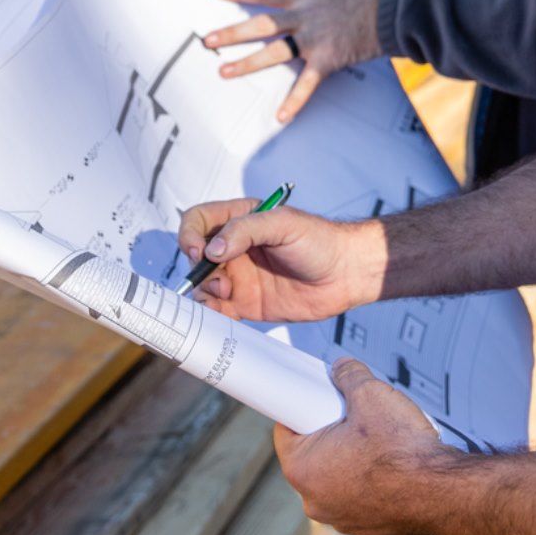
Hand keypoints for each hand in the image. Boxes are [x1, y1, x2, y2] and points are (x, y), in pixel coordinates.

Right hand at [177, 197, 384, 322]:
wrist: (345, 274)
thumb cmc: (319, 240)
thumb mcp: (283, 224)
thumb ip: (246, 230)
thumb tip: (212, 249)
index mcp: (241, 219)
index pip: (199, 220)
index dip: (190, 234)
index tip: (198, 251)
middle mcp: (235, 247)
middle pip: (195, 256)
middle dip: (198, 269)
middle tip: (221, 280)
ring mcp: (239, 276)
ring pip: (202, 284)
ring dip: (204, 292)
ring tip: (226, 296)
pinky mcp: (245, 303)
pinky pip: (216, 309)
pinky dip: (211, 314)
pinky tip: (223, 314)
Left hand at [204, 0, 385, 123]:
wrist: (394, 8)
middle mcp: (304, 16)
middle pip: (261, 24)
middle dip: (232, 32)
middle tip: (207, 40)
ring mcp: (314, 39)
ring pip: (274, 52)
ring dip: (248, 63)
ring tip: (224, 72)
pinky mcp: (328, 59)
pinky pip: (307, 84)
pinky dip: (294, 101)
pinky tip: (280, 118)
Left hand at [277, 358, 456, 534]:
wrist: (441, 492)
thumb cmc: (403, 454)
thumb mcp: (371, 394)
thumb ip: (349, 375)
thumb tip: (343, 368)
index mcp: (304, 468)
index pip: (285, 426)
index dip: (302, 401)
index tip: (314, 392)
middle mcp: (315, 498)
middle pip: (312, 447)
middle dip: (332, 424)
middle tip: (355, 410)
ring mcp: (339, 513)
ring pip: (336, 468)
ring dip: (352, 449)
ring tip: (378, 434)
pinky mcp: (362, 521)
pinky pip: (357, 486)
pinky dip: (368, 471)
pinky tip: (389, 456)